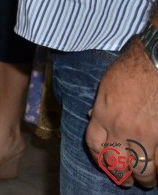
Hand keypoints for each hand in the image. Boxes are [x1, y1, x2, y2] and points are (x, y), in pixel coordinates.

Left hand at [85, 39, 157, 188]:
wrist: (153, 64)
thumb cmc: (129, 69)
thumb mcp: (105, 87)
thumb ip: (99, 106)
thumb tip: (93, 116)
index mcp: (103, 115)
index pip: (94, 145)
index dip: (98, 158)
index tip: (103, 163)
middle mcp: (121, 129)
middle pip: (117, 162)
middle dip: (121, 175)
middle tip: (126, 180)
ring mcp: (145, 134)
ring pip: (143, 167)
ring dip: (144, 177)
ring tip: (146, 181)